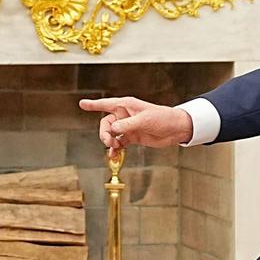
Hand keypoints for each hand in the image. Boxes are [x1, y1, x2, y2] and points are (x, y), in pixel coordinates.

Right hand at [78, 97, 193, 152]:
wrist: (177, 129)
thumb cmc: (163, 118)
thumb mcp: (144, 120)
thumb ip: (127, 125)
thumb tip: (113, 129)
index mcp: (126, 105)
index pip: (106, 104)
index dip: (93, 105)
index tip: (82, 104)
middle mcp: (125, 115)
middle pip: (106, 124)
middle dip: (105, 133)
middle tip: (109, 142)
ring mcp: (128, 126)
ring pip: (111, 134)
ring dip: (110, 142)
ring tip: (114, 148)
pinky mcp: (132, 137)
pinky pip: (119, 143)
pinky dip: (115, 149)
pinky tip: (114, 155)